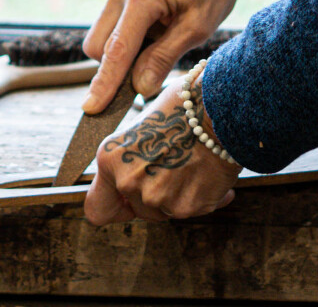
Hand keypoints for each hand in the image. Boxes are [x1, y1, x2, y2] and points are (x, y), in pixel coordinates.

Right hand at [81, 0, 273, 112]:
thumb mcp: (198, 28)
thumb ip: (164, 57)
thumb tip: (138, 88)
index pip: (115, 51)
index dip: (104, 84)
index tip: (91, 110)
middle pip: (98, 46)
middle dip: (116, 65)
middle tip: (154, 65)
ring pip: (102, 34)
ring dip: (124, 48)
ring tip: (163, 37)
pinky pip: (111, 20)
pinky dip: (128, 33)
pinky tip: (157, 25)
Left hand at [83, 74, 241, 223]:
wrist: (220, 107)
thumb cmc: (183, 106)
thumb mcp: (142, 126)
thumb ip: (131, 156)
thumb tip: (130, 175)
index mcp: (109, 159)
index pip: (96, 208)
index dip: (115, 207)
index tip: (128, 202)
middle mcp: (127, 182)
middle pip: (137, 210)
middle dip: (156, 197)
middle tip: (175, 173)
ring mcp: (156, 197)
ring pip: (164, 212)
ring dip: (180, 197)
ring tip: (195, 168)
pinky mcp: (185, 207)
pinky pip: (192, 211)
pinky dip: (204, 198)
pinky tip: (212, 176)